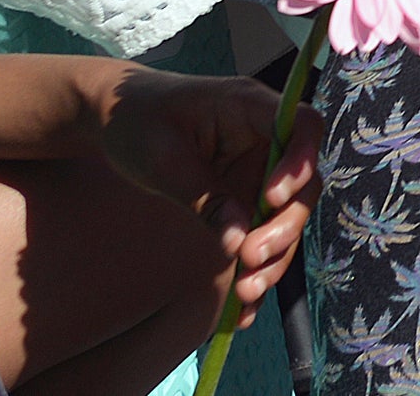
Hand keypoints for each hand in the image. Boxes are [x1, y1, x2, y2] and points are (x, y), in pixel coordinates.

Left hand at [97, 69, 322, 311]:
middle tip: (250, 259)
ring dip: (274, 258)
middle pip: (302, 185)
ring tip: (245, 293)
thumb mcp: (162, 157)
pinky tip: (242, 311)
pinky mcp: (245, 201)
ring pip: (287, 219)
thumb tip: (239, 243)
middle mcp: (264, 141)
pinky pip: (261, 237)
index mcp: (249, 107)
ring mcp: (258, 173)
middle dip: (283, 228)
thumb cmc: (136, 119)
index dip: (300, 163)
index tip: (271, 200)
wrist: (117, 117)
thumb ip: (204, 196)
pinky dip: (256, 272)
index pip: (301, 127)